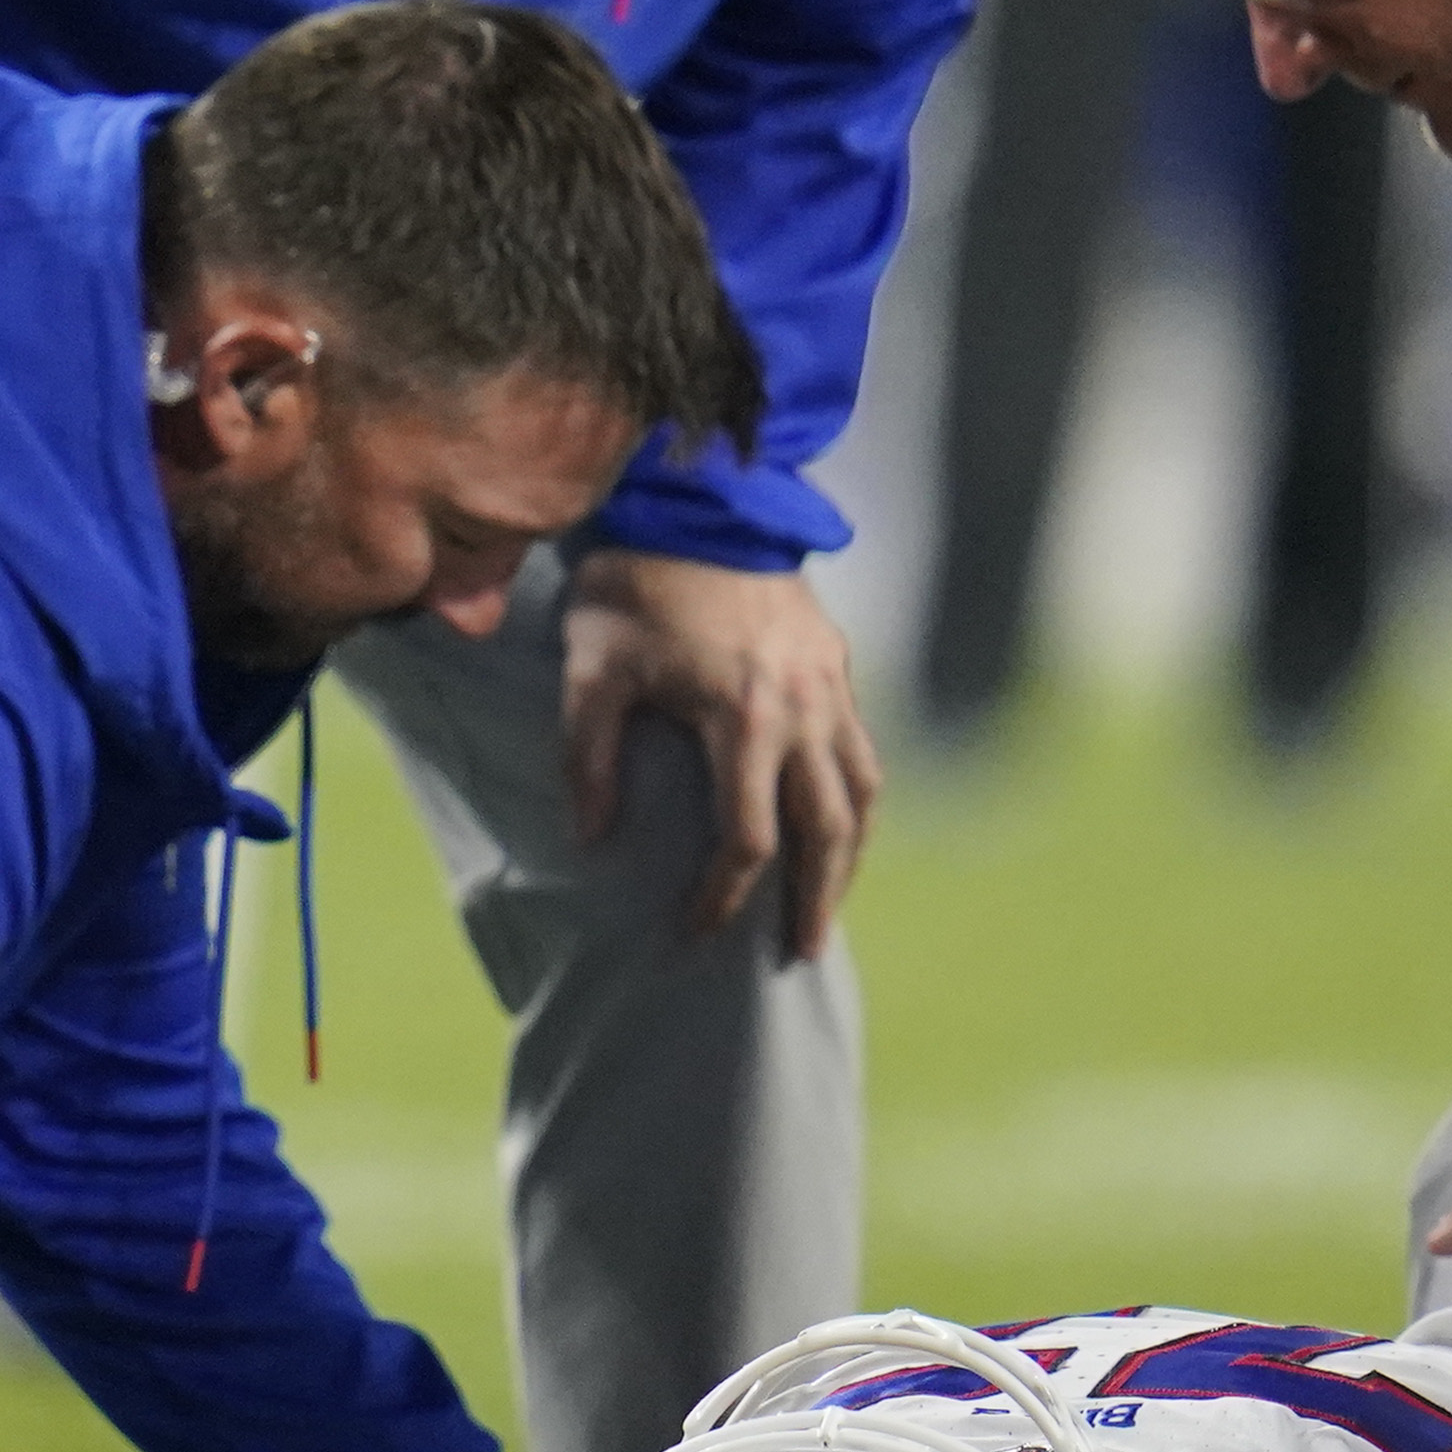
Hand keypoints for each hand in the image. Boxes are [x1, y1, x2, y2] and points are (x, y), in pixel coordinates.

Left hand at [558, 549, 880, 955]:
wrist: (697, 498)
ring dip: (849, 857)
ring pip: (860, 791)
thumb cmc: (634, 584)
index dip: (723, 896)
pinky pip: (861, 750)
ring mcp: (828, 683)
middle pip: (825, 829)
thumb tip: (594, 838)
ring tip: (829, 905)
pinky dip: (855, 799)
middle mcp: (801, 707)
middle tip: (800, 953)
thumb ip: (590, 759)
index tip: (696, 932)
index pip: (747, 837)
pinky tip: (838, 826)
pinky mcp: (835, 662)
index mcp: (743, 714)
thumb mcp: (592, 670)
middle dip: (813, 898)